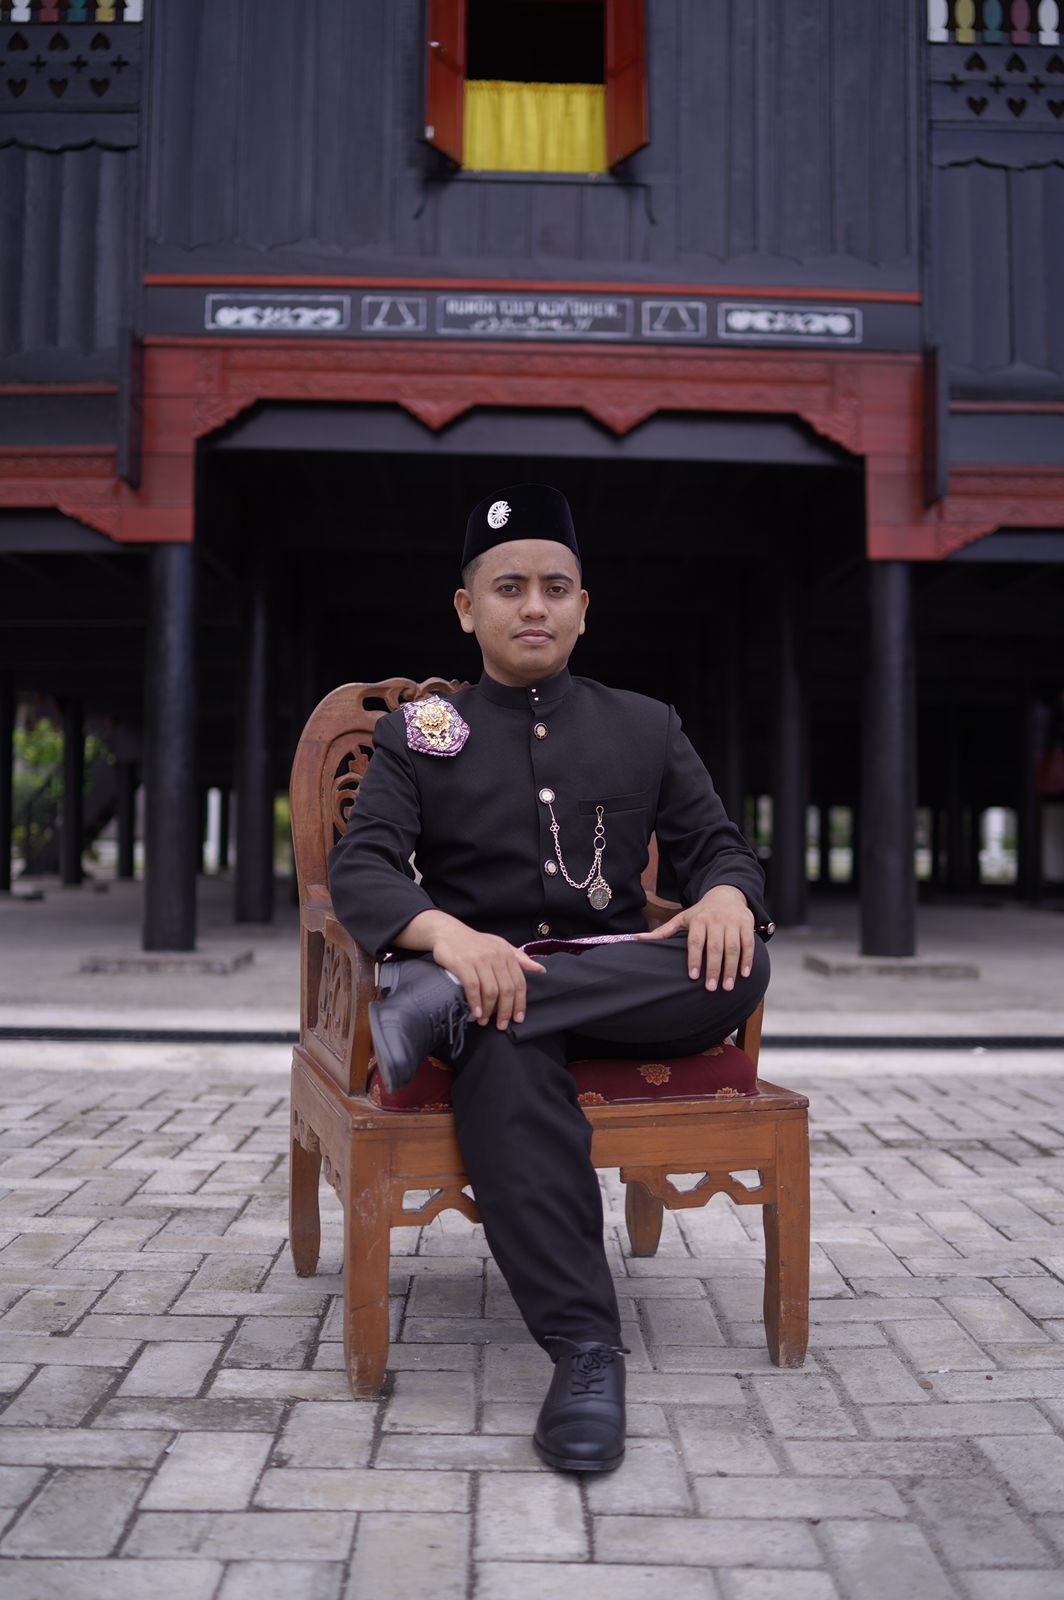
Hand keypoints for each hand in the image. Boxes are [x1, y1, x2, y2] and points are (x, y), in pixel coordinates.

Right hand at [429, 926, 544, 1028]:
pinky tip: (476, 1013)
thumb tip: (541, 969)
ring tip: (485, 1021)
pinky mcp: (463, 964)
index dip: (520, 1003)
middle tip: (502, 1025)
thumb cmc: (475, 942)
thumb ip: (519, 958)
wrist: (447, 932)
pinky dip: (476, 1002)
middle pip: (507, 990)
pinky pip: (473, 987)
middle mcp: (496, 957)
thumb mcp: (500, 945)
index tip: (518, 1018)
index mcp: (507, 954)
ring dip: (489, 1010)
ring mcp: (479, 960)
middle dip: (506, 1011)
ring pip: (491, 991)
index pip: (519, 982)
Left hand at [637, 884, 754, 991]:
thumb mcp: (682, 919)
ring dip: (731, 969)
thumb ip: (663, 931)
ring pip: (733, 948)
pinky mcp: (746, 924)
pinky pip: (748, 944)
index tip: (693, 977)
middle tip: (710, 988)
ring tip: (727, 987)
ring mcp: (732, 922)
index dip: (694, 959)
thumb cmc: (701, 913)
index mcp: (698, 920)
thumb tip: (637, 938)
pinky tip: (744, 974)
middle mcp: (716, 920)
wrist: (726, 895)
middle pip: (715, 947)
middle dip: (713, 969)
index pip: (696, 942)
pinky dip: (747, 960)